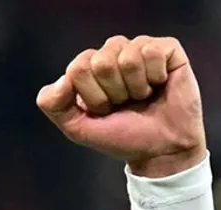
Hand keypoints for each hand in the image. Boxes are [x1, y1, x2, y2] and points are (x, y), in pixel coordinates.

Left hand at [36, 36, 205, 177]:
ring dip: (135, 88)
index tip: (104, 110)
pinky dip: (155, 77)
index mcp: (88, 69)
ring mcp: (138, 48)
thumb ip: (53, 105)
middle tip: (124, 104)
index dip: (92, 96)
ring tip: (141, 97)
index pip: (78, 68)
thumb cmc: (121, 137)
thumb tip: (63, 79)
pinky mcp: (166, 48)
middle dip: (113, 93)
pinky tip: (159, 85)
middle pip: (101, 62)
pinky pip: (152, 52)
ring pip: (128, 58)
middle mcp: (112, 53)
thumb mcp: (77, 128)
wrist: (161, 149)